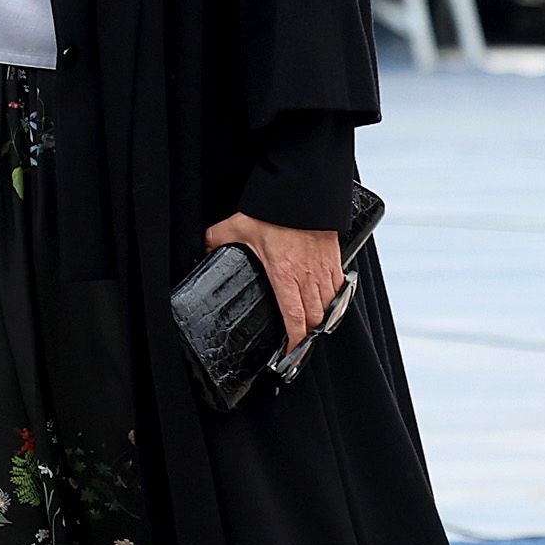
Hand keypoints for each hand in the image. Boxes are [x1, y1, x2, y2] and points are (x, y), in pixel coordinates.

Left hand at [205, 213, 342, 356]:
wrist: (303, 192)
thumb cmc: (274, 210)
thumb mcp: (237, 226)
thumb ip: (218, 239)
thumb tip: (205, 248)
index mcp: (284, 275)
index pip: (294, 319)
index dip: (294, 342)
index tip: (289, 352)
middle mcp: (307, 276)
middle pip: (315, 318)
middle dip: (308, 334)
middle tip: (298, 340)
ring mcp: (324, 268)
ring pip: (330, 306)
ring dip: (322, 318)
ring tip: (312, 325)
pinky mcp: (335, 258)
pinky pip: (340, 288)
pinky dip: (335, 299)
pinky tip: (327, 301)